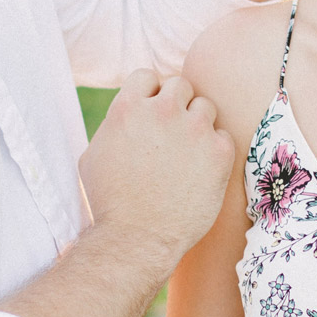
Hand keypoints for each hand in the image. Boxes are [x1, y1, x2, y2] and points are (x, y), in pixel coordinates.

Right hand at [79, 67, 234, 272]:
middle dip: (177, 107)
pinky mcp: (219, 152)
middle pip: (181, 86)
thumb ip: (113, 125)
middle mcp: (162, 110)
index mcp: (127, 107)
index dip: (151, 96)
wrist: (137, 239)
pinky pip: (224, 137)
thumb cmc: (109, 203)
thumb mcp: (93, 155)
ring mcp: (194, 129)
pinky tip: (200, 173)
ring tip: (186, 156)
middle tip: (172, 137)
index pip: (149, 76)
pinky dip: (215, 152)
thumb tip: (125, 112)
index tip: (152, 117)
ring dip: (198, 126)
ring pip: (205, 107)